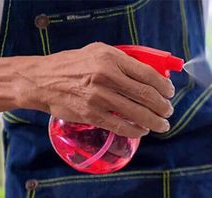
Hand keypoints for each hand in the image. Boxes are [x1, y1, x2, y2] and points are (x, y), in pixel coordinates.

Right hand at [18, 42, 174, 137]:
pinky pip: (121, 126)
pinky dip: (136, 130)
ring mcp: (99, 97)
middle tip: (168, 111)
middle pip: (147, 96)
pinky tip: (143, 131)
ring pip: (137, 113)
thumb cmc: (74, 65)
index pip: (148, 75)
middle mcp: (106, 76)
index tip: (170, 93)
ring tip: (162, 125)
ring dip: (155, 122)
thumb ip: (124, 61)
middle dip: (163, 106)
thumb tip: (153, 75)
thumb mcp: (99, 52)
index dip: (164, 87)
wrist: (41, 80)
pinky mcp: (91, 114)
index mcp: (111, 59)